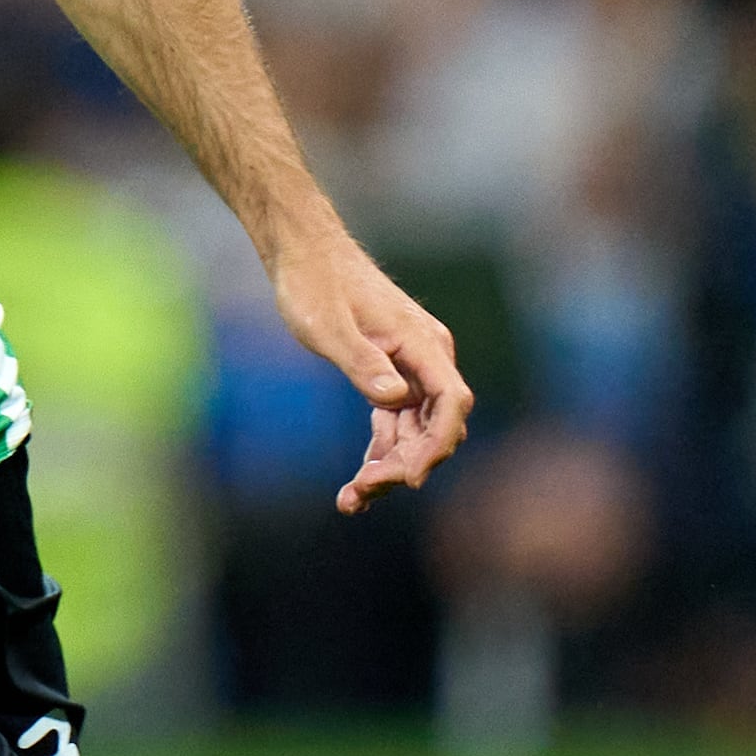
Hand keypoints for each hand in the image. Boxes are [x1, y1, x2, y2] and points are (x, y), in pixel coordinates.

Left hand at [269, 227, 471, 510]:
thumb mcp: (329, 326)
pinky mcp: (391, 378)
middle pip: (435, 426)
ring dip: (389, 467)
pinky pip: (394, 426)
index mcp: (423, 344)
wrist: (304, 256)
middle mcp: (427, 359)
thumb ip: (361, 361)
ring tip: (351, 500)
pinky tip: (358, 485)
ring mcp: (411, 371)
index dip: (437, 443)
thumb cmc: (315, 284)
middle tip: (360, 492)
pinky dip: (380, 454)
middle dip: (406, 464)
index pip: (451, 401)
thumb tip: (392, 398)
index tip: (410, 476)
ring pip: (414, 432)